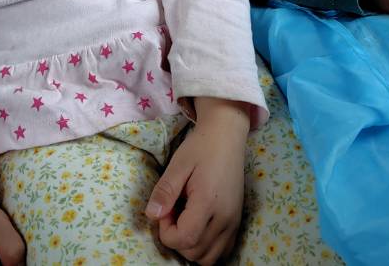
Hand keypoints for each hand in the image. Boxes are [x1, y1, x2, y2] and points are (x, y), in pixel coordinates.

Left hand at [145, 98, 249, 263]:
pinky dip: (206, 247)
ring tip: (185, 220)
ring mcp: (234, 222)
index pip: (184, 239)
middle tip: (173, 212)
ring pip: (209, 258)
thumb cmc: (200, 147)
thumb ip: (164, 192)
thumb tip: (151, 215)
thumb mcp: (178, 165)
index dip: (166, 232)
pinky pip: (222, 251)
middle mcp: (225, 218)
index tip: (164, 210)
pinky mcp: (237, 222)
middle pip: (195, 253)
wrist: (227, 135)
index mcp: (209, 202)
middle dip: (176, 239)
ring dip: (191, 247)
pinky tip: (197, 225)